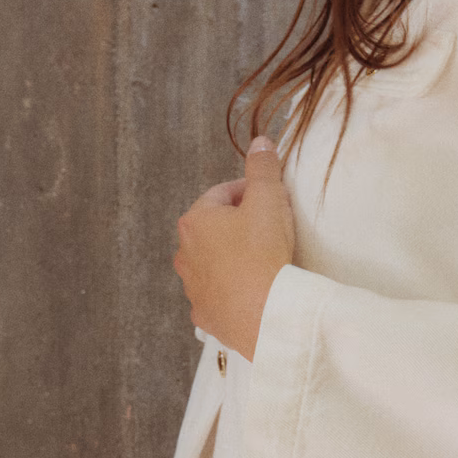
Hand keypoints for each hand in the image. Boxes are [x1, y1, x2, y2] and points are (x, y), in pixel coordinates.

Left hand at [173, 138, 294, 360]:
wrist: (265, 313)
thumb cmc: (264, 253)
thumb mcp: (268, 199)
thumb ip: (263, 167)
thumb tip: (260, 142)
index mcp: (195, 220)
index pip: (222, 194)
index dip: (250, 192)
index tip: (272, 199)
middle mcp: (185, 253)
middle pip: (215, 229)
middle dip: (239, 225)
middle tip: (270, 229)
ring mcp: (192, 287)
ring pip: (213, 263)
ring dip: (233, 258)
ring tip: (262, 262)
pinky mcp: (205, 314)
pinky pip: (218, 295)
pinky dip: (232, 290)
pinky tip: (253, 290)